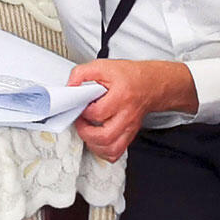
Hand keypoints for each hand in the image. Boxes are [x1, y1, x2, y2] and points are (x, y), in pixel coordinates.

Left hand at [66, 59, 197, 162]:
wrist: (150, 84)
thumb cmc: (128, 76)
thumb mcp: (103, 66)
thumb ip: (82, 73)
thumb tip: (70, 86)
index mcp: (120, 97)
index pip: (98, 113)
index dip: (83, 112)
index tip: (79, 106)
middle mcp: (126, 116)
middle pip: (105, 137)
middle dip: (86, 133)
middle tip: (80, 122)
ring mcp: (129, 128)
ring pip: (111, 149)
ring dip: (94, 145)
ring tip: (87, 132)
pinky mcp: (129, 134)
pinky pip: (117, 152)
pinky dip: (104, 152)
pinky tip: (97, 142)